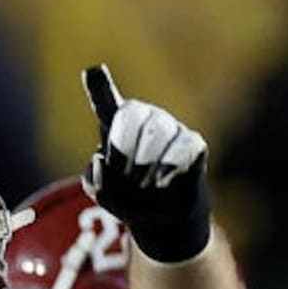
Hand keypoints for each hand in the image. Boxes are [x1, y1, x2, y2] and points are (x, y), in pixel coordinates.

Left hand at [80, 64, 209, 261]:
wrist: (161, 216)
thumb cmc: (128, 196)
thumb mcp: (104, 194)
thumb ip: (95, 179)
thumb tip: (99, 158)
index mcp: (120, 124)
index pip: (108, 102)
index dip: (100, 88)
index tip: (93, 72)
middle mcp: (148, 118)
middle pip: (132, 116)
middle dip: (123, 152)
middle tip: (126, 178)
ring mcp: (173, 128)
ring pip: (157, 134)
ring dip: (144, 168)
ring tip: (143, 187)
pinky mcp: (194, 145)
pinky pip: (182, 150)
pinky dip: (168, 169)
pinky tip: (161, 183)